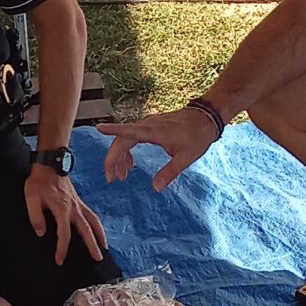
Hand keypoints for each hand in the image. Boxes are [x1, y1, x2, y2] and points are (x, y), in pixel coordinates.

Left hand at [25, 166, 107, 264]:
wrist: (50, 164)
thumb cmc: (40, 180)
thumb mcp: (32, 198)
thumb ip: (36, 217)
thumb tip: (41, 232)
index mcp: (61, 209)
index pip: (64, 234)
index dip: (62, 249)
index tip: (60, 260)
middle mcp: (73, 208)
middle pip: (86, 230)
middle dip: (92, 245)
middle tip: (98, 258)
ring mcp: (78, 203)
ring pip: (93, 221)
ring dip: (100, 234)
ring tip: (104, 246)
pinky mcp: (78, 200)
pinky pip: (91, 214)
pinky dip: (97, 223)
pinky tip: (97, 229)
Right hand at [97, 107, 218, 191]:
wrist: (206, 117)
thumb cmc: (198, 136)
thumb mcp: (186, 157)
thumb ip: (169, 172)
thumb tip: (155, 188)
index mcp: (154, 131)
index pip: (128, 131)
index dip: (112, 130)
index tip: (98, 129)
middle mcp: (147, 125)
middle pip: (122, 140)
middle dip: (113, 159)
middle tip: (111, 179)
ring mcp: (148, 124)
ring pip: (126, 139)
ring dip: (120, 156)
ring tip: (121, 176)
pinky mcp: (151, 125)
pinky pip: (132, 137)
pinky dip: (128, 151)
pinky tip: (131, 164)